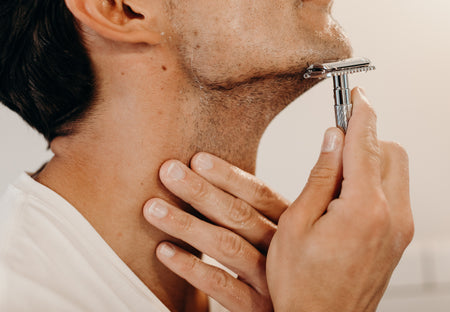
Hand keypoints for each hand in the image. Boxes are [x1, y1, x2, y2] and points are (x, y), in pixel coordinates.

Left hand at [143, 154, 288, 310]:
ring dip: (187, 225)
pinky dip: (191, 267)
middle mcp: (284, 249)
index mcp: (290, 223)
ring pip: (228, 246)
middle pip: (241, 215)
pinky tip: (164, 251)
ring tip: (152, 208)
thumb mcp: (272, 234)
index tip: (196, 158)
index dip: (228, 175)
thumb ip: (250, 209)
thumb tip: (203, 166)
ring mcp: (271, 280)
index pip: (260, 193)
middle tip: (167, 171)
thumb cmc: (272, 265)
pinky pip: (221, 285)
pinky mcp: (257, 308)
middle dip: (201, 191)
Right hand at [266, 87, 413, 311]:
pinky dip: (375, 183)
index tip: (356, 92)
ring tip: (335, 179)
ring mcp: (401, 229)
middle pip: (392, 152)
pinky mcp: (399, 239)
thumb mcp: (297, 225)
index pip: (367, 143)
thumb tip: (335, 137)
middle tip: (336, 143)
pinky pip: (394, 193)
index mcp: (365, 209)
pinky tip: (345, 200)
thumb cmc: (302, 284)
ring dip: (371, 161)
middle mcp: (393, 216)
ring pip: (395, 172)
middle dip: (367, 138)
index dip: (360, 112)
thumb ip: (321, 176)